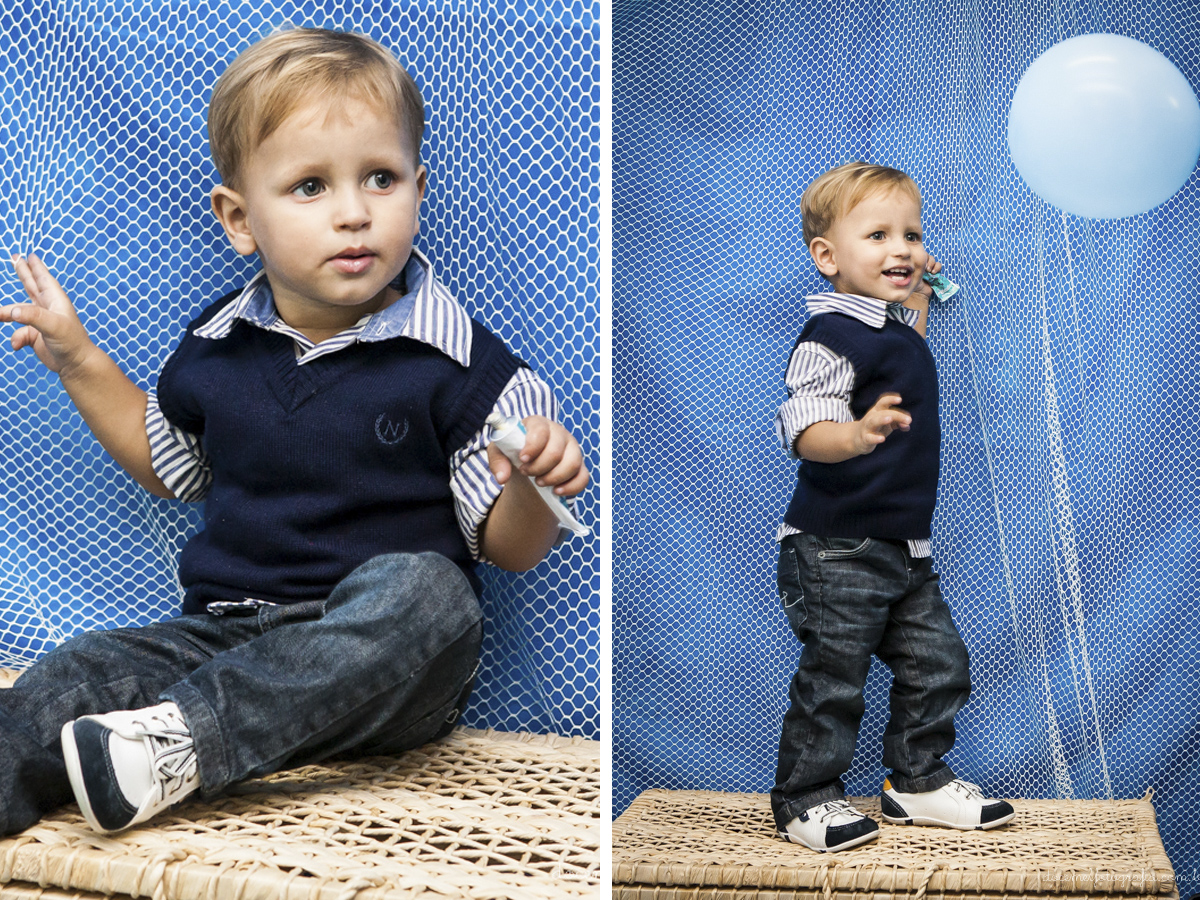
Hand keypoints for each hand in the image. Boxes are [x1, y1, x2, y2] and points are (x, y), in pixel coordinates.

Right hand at [2, 253, 93, 375]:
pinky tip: (17, 346)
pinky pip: (18, 333)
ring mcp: (40, 322)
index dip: (36, 266)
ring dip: (5, 313)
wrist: (75, 365)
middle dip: (23, 272)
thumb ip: (32, 316)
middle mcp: (47, 308)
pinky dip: (16, 339)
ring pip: (17, 312)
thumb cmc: (71, 342)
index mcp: (55, 300)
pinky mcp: (35, 336)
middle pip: (32, 286)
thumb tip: (11, 311)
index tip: (30, 254)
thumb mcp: (53, 326)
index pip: (44, 279)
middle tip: (15, 258)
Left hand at [486, 415, 588, 496]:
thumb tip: (502, 478)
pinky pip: (583, 477)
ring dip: (554, 478)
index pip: (541, 431)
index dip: (532, 447)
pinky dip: (570, 487)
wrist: (526, 462)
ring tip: (539, 482)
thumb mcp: (499, 452)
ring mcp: (572, 448)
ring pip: (573, 464)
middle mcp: (559, 433)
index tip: (522, 459)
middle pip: (556, 452)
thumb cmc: (513, 451)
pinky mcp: (580, 465)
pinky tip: (556, 491)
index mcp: (539, 424)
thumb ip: (497, 461)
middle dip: (539, 468)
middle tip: (526, 473)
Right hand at [853, 393, 910, 453]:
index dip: (890, 399)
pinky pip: (869, 438)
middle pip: (883, 412)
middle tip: (909, 420)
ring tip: (890, 419)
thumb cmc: (876, 428)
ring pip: (873, 421)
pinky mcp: (865, 439)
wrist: (856, 438)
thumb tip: (908, 424)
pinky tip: (882, 439)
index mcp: (877, 411)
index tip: (900, 399)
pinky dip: (875, 438)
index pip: (883, 402)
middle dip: (896, 415)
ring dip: (881, 419)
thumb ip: (899, 422)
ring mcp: (867, 427)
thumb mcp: (888, 423)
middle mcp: (871, 417)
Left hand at [912, 254, 942, 302]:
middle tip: (926, 269)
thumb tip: (912, 257)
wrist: (918, 294)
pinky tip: (934, 273)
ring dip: (932, 264)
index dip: (921, 257)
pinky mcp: (935, 272)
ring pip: (932, 259)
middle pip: (926, 255)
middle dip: (927, 260)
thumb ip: (911, 266)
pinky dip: (937, 267)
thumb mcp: (910, 273)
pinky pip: (938, 265)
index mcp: (914, 263)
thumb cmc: (911, 284)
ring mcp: (928, 268)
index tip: (920, 264)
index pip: (918, 254)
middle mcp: (921, 264)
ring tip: (930, 271)